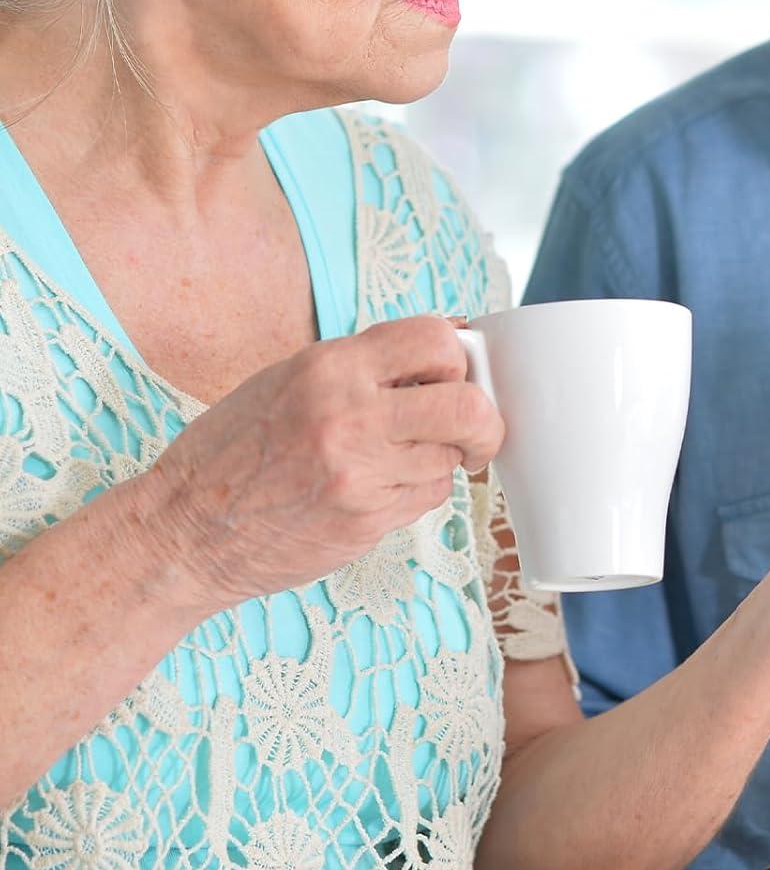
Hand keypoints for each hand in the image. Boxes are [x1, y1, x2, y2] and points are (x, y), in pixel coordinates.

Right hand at [138, 317, 503, 613]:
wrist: (184, 530)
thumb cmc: (236, 449)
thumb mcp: (291, 378)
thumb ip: (368, 362)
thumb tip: (453, 339)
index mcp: (329, 367)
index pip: (436, 339)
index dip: (459, 357)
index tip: (454, 375)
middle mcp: (349, 415)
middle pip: (469, 406)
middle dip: (484, 418)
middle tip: (470, 428)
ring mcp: (359, 473)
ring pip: (452, 457)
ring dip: (442, 458)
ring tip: (399, 459)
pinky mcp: (365, 521)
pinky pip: (428, 496)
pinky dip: (418, 490)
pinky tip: (379, 488)